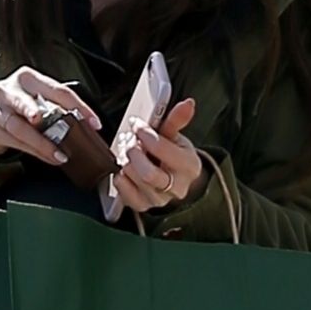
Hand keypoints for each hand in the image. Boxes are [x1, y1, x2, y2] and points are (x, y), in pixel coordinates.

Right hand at [0, 68, 100, 163]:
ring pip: (18, 127)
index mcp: (27, 78)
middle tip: (40, 119)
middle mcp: (8, 89)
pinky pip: (13, 141)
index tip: (94, 124)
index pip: (56, 89)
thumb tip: (87, 127)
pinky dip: (33, 151)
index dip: (77, 106)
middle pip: (23, 101)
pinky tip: (48, 157)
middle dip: (32, 110)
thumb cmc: (21, 107)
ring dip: (40, 143)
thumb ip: (56, 107)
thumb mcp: (37, 100)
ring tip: (58, 155)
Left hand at [112, 98, 202, 214]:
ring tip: (127, 152)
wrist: (175, 180)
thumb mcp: (177, 137)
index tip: (137, 125)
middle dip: (134, 152)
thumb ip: (177, 120)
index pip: (162, 148)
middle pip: (147, 172)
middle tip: (130, 141)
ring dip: (125, 162)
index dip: (145, 134)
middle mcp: (177, 188)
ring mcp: (159, 199)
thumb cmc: (175, 155)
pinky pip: (125, 194)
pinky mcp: (143, 206)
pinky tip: (124, 168)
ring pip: (134, 180)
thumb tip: (188, 103)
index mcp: (189, 167)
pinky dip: (120, 178)